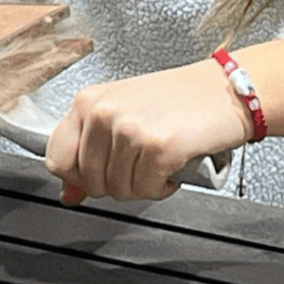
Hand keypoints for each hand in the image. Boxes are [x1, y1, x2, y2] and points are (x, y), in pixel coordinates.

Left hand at [45, 58, 251, 204]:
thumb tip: (68, 194)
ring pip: (118, 190)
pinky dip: (163, 186)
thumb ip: (91, 151)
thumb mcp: (125, 115)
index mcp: (89, 100)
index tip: (101, 170)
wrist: (227, 89)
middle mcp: (103, 112)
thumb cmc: (179, 99)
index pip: (57, 157)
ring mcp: (129, 129)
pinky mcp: (158, 147)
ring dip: (144, 184)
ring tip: (160, 158)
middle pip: (89, 181)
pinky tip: (174, 164)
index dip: (78, 176)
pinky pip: (147, 190)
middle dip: (118, 182)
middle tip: (141, 162)